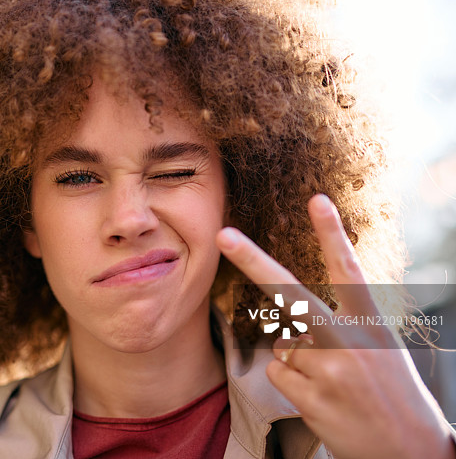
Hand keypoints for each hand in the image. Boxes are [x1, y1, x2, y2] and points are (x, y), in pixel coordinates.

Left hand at [216, 194, 455, 458]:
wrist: (411, 451)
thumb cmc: (389, 393)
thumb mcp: (378, 349)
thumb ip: (337, 329)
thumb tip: (285, 330)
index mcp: (372, 323)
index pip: (348, 271)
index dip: (332, 234)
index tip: (317, 200)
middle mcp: (350, 341)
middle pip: (290, 294)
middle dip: (252, 261)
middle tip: (223, 234)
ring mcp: (329, 370)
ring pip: (283, 346)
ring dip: (297, 362)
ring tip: (334, 385)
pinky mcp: (311, 397)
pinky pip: (278, 373)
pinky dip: (291, 384)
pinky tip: (323, 401)